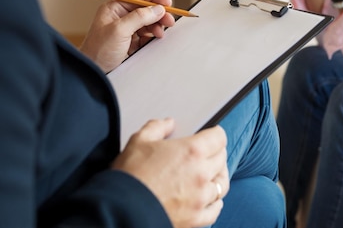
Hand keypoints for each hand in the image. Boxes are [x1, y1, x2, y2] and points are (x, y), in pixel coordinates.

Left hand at [80, 0, 175, 72]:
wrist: (93, 71)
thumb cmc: (99, 49)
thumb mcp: (119, 30)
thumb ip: (140, 17)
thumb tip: (157, 9)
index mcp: (114, 8)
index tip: (168, 2)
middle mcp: (120, 16)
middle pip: (144, 10)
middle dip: (157, 15)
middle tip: (169, 21)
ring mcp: (125, 29)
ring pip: (146, 23)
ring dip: (155, 27)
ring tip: (159, 34)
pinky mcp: (129, 42)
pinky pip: (145, 36)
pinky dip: (151, 37)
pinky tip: (152, 40)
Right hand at [113, 119, 229, 227]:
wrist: (121, 210)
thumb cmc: (129, 176)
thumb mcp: (139, 141)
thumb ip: (157, 127)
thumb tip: (168, 123)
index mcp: (191, 151)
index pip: (218, 137)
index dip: (214, 134)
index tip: (210, 136)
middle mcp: (201, 174)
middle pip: (222, 159)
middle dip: (216, 153)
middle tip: (206, 153)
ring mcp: (201, 198)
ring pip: (222, 184)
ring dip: (216, 177)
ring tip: (209, 175)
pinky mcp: (196, 218)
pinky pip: (215, 210)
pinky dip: (214, 203)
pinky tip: (208, 199)